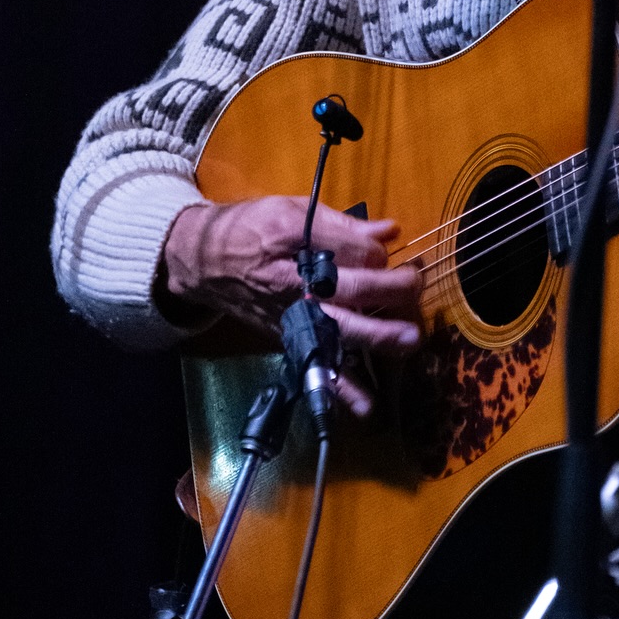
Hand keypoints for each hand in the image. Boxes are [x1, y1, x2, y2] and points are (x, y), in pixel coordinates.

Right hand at [161, 197, 422, 415]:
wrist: (203, 263)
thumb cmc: (249, 229)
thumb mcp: (290, 212)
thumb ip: (341, 224)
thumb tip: (389, 232)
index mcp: (297, 249)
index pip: (350, 250)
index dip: (377, 251)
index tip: (390, 248)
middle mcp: (298, 288)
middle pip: (350, 290)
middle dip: (389, 290)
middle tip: (416, 287)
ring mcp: (295, 318)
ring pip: (339, 330)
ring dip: (375, 336)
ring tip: (408, 341)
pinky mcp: (290, 340)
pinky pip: (317, 367)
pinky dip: (340, 390)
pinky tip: (365, 407)